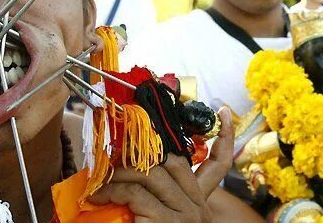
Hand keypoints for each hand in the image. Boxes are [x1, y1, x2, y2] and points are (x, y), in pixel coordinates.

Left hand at [89, 107, 233, 222]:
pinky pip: (134, 193)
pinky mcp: (164, 222)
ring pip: (150, 174)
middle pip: (174, 162)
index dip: (225, 137)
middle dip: (143, 155)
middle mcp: (197, 207)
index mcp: (200, 203)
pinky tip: (98, 197)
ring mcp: (183, 215)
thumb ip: (160, 195)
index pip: (219, 164)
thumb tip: (137, 170)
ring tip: (101, 181)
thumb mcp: (167, 217)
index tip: (222, 111)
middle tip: (119, 156)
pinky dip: (111, 190)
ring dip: (119, 173)